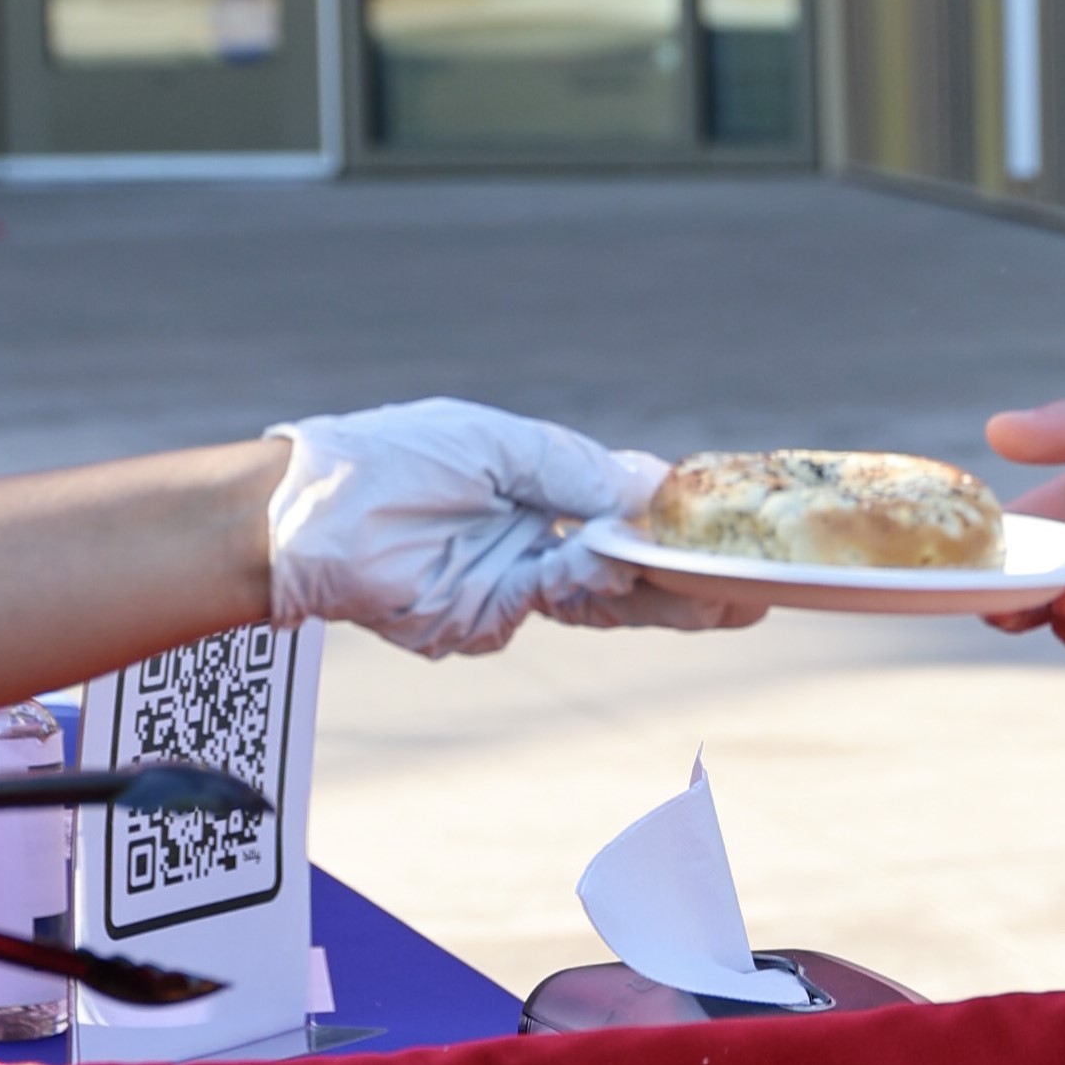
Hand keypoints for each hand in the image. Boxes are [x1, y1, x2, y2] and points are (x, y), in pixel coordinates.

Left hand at [268, 400, 752, 656]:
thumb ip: (573, 469)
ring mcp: (513, 586)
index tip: (734, 527)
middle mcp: (536, 543)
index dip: (676, 523)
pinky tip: (623, 569)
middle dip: (690, 581)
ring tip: (723, 596)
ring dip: (662, 597)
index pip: (625, 512)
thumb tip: (655, 482)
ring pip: (605, 599)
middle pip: (630, 570)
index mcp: (541, 492)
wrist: (309, 514)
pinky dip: (594, 586)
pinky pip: (555, 603)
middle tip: (755, 589)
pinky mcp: (485, 619)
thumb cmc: (394, 460)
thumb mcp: (496, 445)